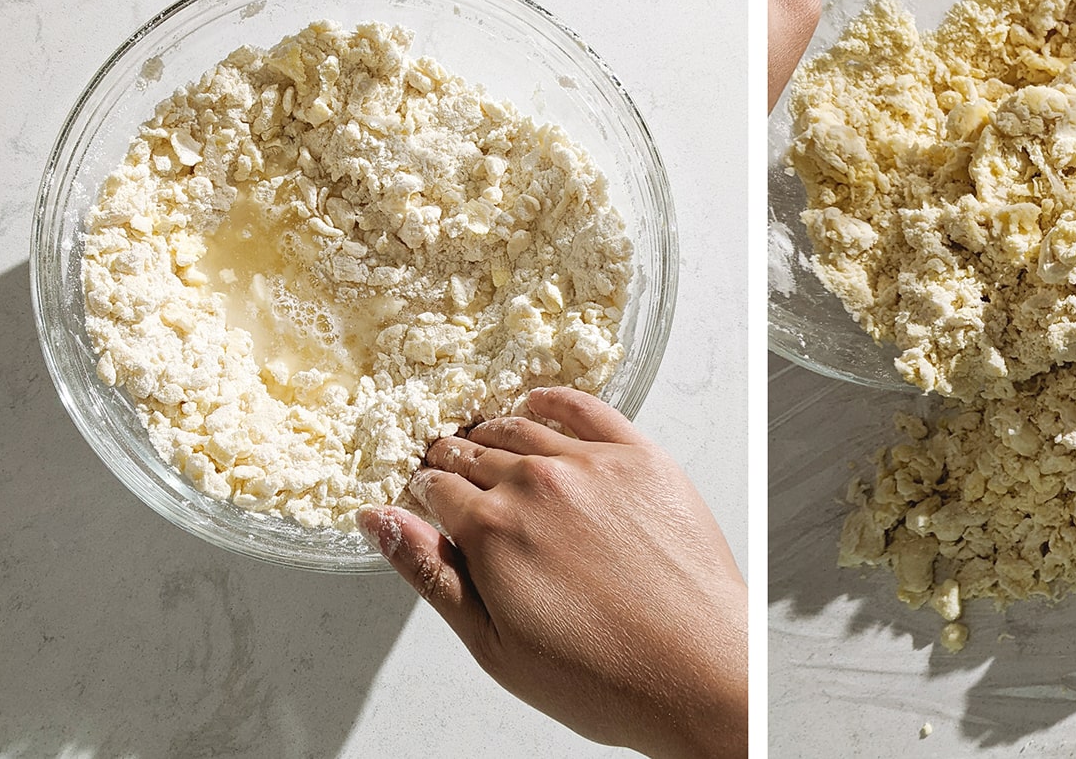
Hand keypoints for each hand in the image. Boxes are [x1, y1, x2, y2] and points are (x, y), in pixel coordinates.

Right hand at [357, 388, 746, 758]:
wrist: (698, 669)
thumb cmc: (604, 675)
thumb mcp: (493, 644)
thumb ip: (431, 574)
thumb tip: (378, 520)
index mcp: (492, 529)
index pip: (437, 489)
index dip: (426, 492)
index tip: (426, 493)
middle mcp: (537, 483)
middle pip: (474, 454)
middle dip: (454, 460)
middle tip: (449, 466)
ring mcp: (593, 464)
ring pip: (522, 427)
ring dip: (495, 431)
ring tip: (486, 439)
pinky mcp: (642, 457)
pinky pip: (587, 408)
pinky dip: (554, 400)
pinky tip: (539, 403)